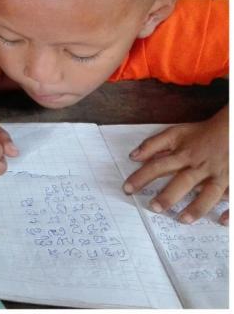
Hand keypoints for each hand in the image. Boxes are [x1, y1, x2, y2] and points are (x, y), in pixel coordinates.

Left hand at [123, 108, 228, 224]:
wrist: (233, 129)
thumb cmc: (202, 133)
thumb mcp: (176, 133)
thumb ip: (153, 144)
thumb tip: (133, 156)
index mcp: (184, 154)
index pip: (158, 166)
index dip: (141, 177)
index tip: (127, 189)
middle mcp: (201, 165)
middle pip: (183, 181)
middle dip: (169, 195)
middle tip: (154, 208)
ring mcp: (220, 175)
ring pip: (210, 193)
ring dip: (197, 207)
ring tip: (183, 219)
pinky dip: (231, 211)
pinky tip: (222, 221)